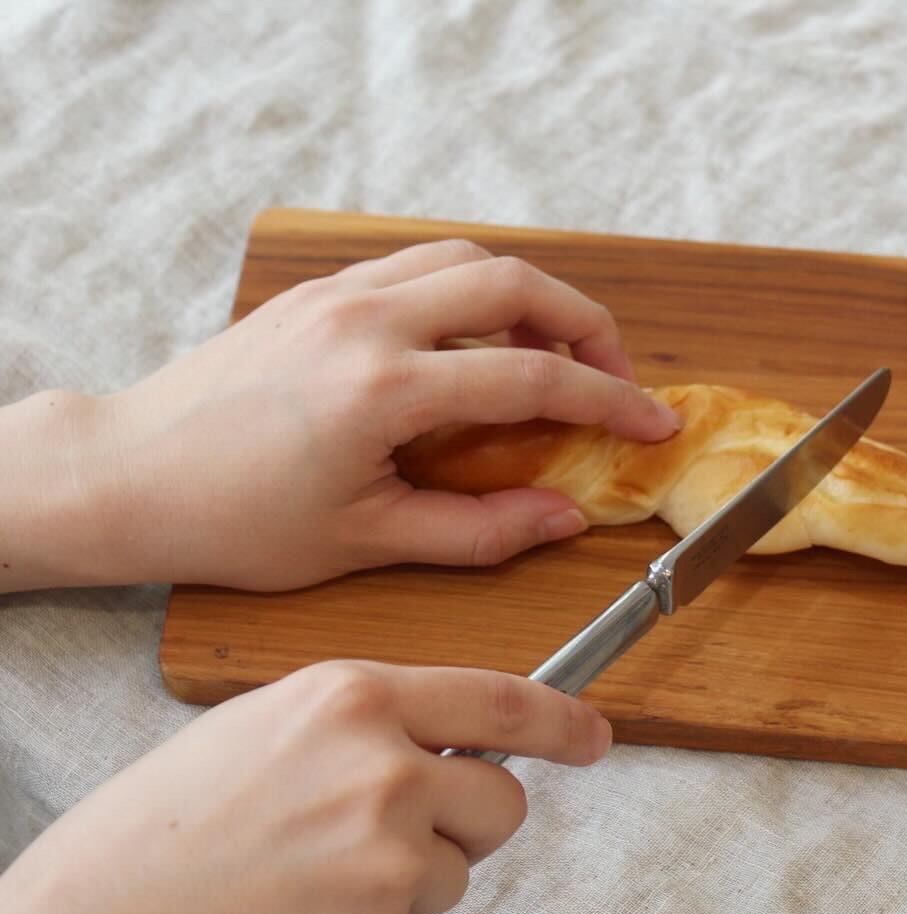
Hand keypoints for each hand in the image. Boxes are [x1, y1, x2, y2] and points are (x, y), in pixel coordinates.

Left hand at [0, 239, 678, 591]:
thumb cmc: (233, 519)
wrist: (130, 474)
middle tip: (615, 372)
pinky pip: (419, 264)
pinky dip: (472, 286)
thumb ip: (479, 530)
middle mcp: (368, 321)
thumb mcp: (365, 540)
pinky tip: (479, 336)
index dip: (609, 399)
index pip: (532, 376)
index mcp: (384, 389)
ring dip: (529, 294)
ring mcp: (340, 295)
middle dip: (585, 322)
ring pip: (467, 257)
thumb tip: (563, 518)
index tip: (652, 420)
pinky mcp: (319, 292)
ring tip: (555, 350)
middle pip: (513, 283)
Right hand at [0, 660, 611, 913]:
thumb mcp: (274, 723)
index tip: (594, 736)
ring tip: (316, 876)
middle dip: (469, 821)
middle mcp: (383, 768)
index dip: (562, 721)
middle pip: (503, 801)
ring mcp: (384, 855)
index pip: (501, 700)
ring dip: (411, 880)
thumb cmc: (173, 820)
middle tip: (391, 834)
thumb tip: (454, 739)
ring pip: (459, 871)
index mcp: (354, 698)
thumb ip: (371, 721)